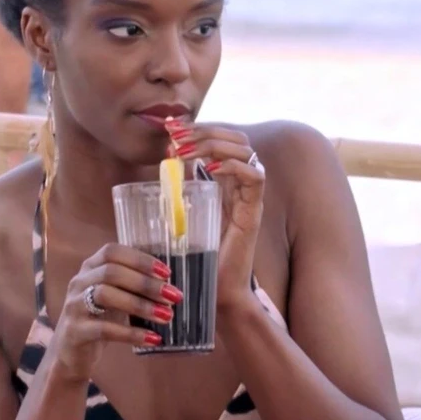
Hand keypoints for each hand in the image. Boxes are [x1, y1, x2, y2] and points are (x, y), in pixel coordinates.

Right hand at [52, 244, 179, 380]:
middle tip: (173, 297)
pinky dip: (132, 333)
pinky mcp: (75, 331)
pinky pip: (104, 329)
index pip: (112, 252)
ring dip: (141, 305)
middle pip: (112, 272)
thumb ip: (135, 287)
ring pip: (106, 295)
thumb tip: (170, 288)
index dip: (140, 259)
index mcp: (90, 268)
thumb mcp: (116, 297)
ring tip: (166, 316)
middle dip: (146, 283)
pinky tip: (153, 338)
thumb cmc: (99, 319)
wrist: (70, 352)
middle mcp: (79, 282)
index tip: (166, 273)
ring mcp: (74, 306)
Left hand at [164, 121, 264, 314]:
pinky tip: (208, 169)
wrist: (213, 291)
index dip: (199, 128)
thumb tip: (165, 159)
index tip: (172, 129)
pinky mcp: (254, 212)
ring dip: (214, 144)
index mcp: (226, 182)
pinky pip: (255, 177)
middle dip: (205, 130)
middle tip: (176, 138)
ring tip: (186, 151)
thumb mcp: (182, 213)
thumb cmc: (196, 258)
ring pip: (246, 151)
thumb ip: (178, 188)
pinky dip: (233, 166)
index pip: (222, 139)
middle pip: (236, 138)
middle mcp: (241, 185)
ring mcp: (250, 197)